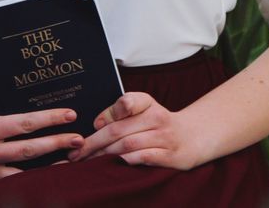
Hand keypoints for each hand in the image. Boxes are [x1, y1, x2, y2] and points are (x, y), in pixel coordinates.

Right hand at [0, 106, 83, 184]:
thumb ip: (6, 122)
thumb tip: (37, 122)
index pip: (25, 123)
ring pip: (24, 172)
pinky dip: (30, 178)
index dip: (50, 119)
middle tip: (79, 139)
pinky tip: (46, 173)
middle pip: (29, 150)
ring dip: (49, 167)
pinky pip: (11, 182)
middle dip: (57, 144)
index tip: (70, 114)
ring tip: (70, 160)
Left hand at [68, 92, 203, 169]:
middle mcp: (157, 117)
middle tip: (76, 153)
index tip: (95, 124)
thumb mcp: (143, 110)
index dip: (108, 113)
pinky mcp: (170, 156)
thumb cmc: (158, 123)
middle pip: (119, 130)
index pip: (127, 102)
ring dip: (105, 155)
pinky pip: (143, 158)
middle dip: (94, 142)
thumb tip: (98, 123)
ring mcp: (164, 137)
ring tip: (88, 162)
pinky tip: (114, 165)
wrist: (192, 137)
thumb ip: (120, 112)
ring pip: (128, 145)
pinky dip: (127, 161)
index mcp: (148, 103)